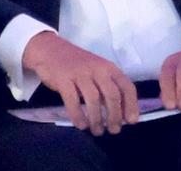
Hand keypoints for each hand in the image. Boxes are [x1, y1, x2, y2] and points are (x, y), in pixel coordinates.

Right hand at [22, 31, 138, 135]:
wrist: (49, 49)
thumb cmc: (76, 64)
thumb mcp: (97, 71)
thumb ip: (108, 88)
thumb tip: (122, 113)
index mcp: (109, 68)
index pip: (126, 87)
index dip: (131, 105)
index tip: (130, 122)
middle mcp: (97, 69)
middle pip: (112, 95)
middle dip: (114, 116)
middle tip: (113, 130)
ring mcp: (79, 73)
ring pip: (93, 99)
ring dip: (97, 119)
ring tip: (97, 131)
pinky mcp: (62, 78)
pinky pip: (72, 100)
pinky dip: (78, 115)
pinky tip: (81, 125)